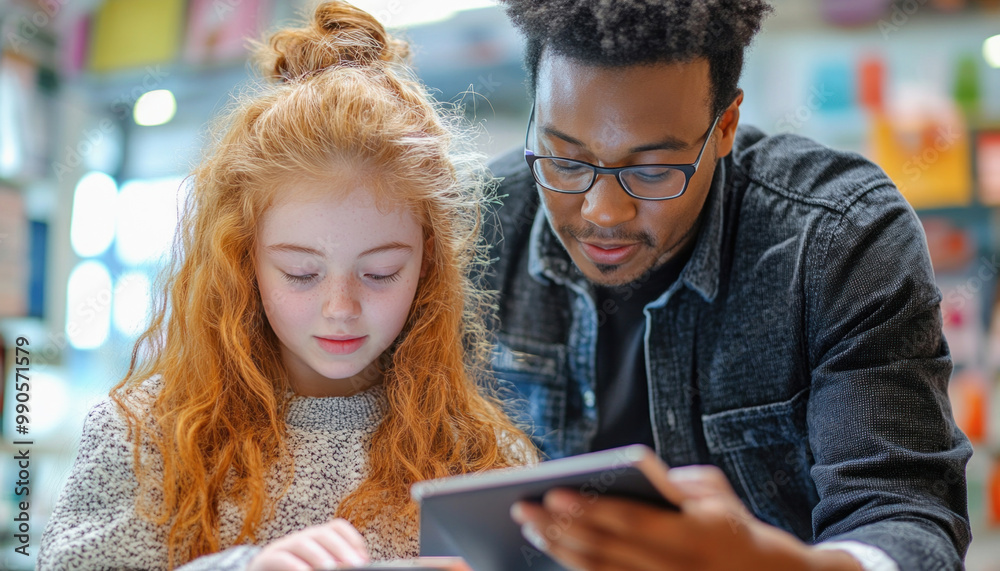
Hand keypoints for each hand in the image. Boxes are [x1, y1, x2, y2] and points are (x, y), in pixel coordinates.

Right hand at [247, 518, 369, 570]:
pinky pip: (282, 558)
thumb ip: (336, 565)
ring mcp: (283, 546)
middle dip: (342, 548)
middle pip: (323, 534)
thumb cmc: (296, 570)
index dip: (353, 540)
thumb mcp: (318, 566)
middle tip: (355, 565)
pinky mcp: (267, 559)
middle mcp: (302, 537)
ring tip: (332, 569)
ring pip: (303, 543)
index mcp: (317, 538)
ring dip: (319, 556)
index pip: (337, 527)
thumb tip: (358, 565)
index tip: (365, 559)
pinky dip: (295, 566)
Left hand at [510, 465, 860, 570]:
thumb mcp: (714, 492)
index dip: (589, 509)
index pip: (629, 521)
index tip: (553, 492)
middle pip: (604, 550)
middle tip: (523, 508)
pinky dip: (577, 568)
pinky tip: (554, 550)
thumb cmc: (729, 524)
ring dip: (559, 550)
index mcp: (690, 535)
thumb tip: (631, 472)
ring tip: (531, 527)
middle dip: (560, 528)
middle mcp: (673, 568)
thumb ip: (675, 480)